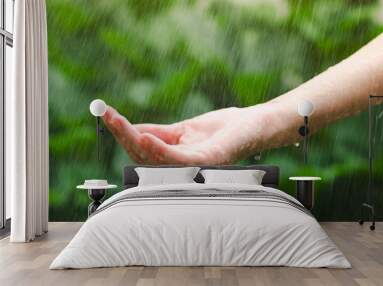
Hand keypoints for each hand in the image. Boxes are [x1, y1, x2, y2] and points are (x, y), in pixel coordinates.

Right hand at [102, 105, 268, 164]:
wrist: (254, 124)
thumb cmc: (222, 129)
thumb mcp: (183, 129)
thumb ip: (159, 132)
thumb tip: (131, 129)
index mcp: (174, 160)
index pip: (142, 151)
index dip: (123, 134)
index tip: (106, 115)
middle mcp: (181, 168)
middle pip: (145, 157)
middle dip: (124, 136)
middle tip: (108, 116)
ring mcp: (195, 167)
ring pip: (157, 160)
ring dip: (136, 141)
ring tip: (119, 123)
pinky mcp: (209, 161)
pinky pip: (180, 160)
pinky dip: (161, 151)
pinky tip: (147, 138)